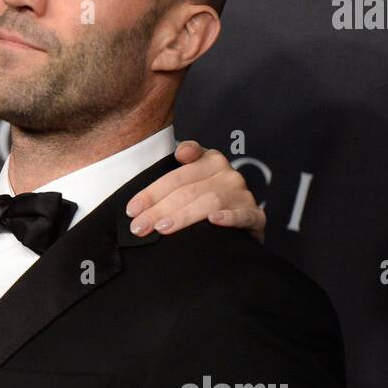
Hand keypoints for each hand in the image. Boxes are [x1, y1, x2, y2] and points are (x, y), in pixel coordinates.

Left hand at [124, 140, 264, 243]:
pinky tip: (214, 221)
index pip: (175, 176)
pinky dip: (229, 217)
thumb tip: (175, 159)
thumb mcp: (190, 183)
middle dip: (159, 209)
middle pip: (187, 190)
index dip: (151, 192)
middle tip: (139, 227)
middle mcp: (227, 174)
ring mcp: (242, 195)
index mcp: (210, 160)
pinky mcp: (255, 216)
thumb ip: (174, 175)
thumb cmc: (206, 202)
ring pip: (210, 201)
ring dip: (184, 215)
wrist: (242, 225)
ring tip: (162, 228)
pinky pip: (244, 215)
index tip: (132, 209)